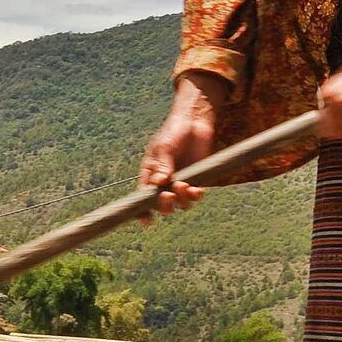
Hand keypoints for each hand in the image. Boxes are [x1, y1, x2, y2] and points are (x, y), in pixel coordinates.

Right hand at [139, 78, 218, 222]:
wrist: (194, 121)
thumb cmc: (173, 132)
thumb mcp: (164, 147)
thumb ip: (162, 165)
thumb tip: (158, 183)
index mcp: (150, 175)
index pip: (143, 197)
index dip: (143, 211)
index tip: (147, 220)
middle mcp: (165, 182)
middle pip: (162, 204)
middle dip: (164, 205)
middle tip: (168, 196)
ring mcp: (181, 182)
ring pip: (181, 203)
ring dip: (182, 199)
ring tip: (184, 185)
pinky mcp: (198, 180)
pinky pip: (195, 196)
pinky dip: (196, 196)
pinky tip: (197, 190)